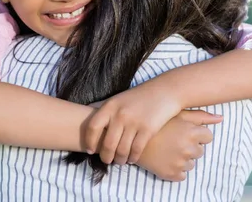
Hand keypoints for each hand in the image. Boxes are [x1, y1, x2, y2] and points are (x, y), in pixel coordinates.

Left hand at [86, 82, 220, 164]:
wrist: (165, 91)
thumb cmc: (139, 96)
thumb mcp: (119, 98)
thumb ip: (105, 109)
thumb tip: (87, 116)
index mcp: (110, 106)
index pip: (92, 127)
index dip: (89, 141)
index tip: (90, 150)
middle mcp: (120, 114)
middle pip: (107, 143)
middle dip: (106, 156)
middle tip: (107, 160)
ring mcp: (134, 122)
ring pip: (122, 150)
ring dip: (120, 159)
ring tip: (120, 161)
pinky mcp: (148, 129)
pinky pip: (136, 150)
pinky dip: (133, 158)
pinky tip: (132, 159)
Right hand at [137, 110, 220, 181]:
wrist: (131, 138)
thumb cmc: (156, 123)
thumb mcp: (178, 114)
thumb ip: (201, 116)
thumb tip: (221, 118)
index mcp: (191, 132)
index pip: (208, 137)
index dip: (197, 135)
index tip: (184, 132)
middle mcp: (188, 148)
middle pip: (200, 151)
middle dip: (190, 147)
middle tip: (173, 141)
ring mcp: (180, 163)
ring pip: (191, 164)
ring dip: (183, 159)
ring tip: (167, 150)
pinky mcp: (171, 174)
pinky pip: (182, 175)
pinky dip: (175, 169)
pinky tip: (165, 159)